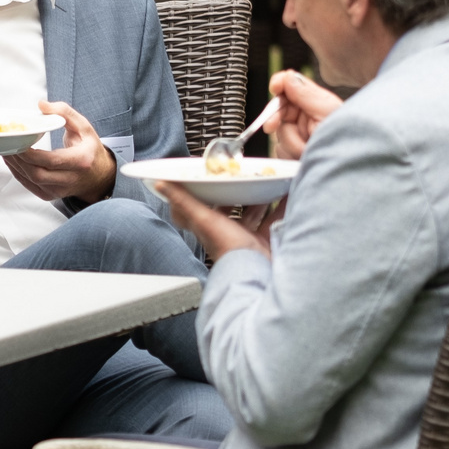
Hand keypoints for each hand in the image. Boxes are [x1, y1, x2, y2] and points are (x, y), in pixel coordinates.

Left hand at [4, 99, 115, 203]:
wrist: (99, 176)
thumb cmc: (90, 150)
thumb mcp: (84, 127)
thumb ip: (64, 112)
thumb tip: (42, 105)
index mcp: (81, 161)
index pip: (51, 160)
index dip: (31, 153)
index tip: (19, 141)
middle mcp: (71, 179)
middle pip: (37, 173)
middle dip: (18, 159)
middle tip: (8, 143)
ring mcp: (59, 190)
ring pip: (31, 180)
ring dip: (15, 165)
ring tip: (7, 149)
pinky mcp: (50, 195)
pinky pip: (29, 185)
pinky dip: (17, 172)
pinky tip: (12, 161)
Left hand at [155, 181, 283, 260]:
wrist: (255, 272)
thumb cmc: (226, 248)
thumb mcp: (203, 218)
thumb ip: (183, 201)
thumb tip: (160, 184)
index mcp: (210, 224)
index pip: (204, 205)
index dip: (207, 192)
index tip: (213, 176)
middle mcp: (227, 231)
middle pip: (233, 208)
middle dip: (240, 193)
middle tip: (247, 177)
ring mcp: (246, 238)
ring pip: (254, 214)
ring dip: (261, 200)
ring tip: (269, 183)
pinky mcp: (263, 243)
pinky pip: (273, 221)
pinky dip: (281, 208)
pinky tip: (287, 197)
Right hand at [267, 70, 342, 160]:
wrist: (346, 168)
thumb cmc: (346, 140)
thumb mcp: (327, 112)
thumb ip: (306, 93)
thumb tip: (288, 76)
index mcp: (316, 103)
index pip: (292, 87)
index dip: (281, 84)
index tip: (275, 87)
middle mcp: (307, 117)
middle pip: (279, 110)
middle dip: (276, 119)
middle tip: (270, 127)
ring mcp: (300, 136)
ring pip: (278, 133)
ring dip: (290, 143)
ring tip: (308, 149)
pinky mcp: (295, 154)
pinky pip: (280, 151)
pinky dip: (289, 155)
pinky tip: (303, 158)